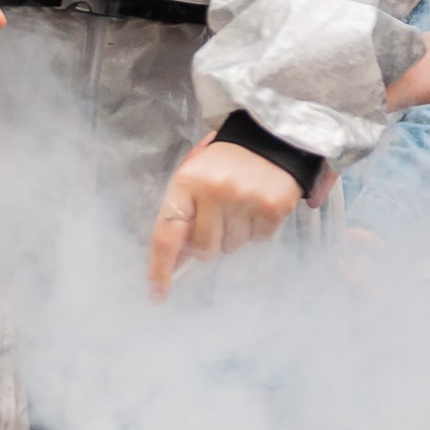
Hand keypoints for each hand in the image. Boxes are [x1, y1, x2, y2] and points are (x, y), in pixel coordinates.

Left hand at [148, 137, 304, 295]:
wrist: (271, 134)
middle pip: (205, 249)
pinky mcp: (272, 207)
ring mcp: (245, 199)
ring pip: (233, 246)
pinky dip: (258, 229)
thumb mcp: (195, 180)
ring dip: (236, 233)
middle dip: (210, 241)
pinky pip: (259, 239)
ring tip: (242, 203)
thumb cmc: (225, 163)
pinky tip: (259, 205)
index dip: (160, 269)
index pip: (167, 234)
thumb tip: (175, 265)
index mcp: (187, 182)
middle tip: (220, 217)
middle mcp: (215, 191)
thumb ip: (182, 218)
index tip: (156, 295)